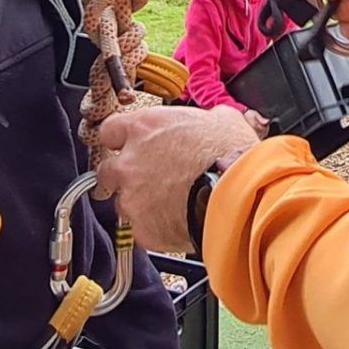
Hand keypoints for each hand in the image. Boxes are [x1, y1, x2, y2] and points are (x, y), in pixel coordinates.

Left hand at [93, 104, 258, 254]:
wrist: (240, 198)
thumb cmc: (232, 157)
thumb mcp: (222, 120)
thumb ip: (203, 119)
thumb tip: (211, 120)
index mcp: (143, 127)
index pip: (110, 130)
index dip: (122, 138)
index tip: (130, 144)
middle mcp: (129, 162)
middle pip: (108, 170)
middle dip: (125, 175)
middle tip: (149, 178)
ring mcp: (132, 198)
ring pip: (124, 202)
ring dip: (140, 202)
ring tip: (170, 203)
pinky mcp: (142, 228)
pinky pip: (141, 228)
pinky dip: (155, 226)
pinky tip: (176, 220)